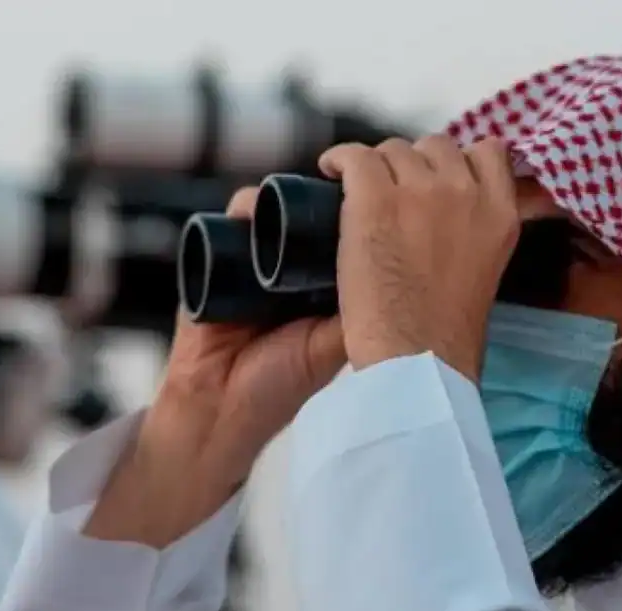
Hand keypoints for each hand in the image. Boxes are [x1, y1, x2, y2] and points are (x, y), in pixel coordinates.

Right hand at [84, 187, 346, 547]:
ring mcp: (251, 266)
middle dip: (313, 204)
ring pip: (269, 216)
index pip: (341, 241)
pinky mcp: (217, 264)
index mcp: (320, 291)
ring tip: (283, 203)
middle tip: (327, 194)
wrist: (221, 406)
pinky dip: (241, 210)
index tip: (367, 204)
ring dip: (276, 202)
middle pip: (305, 221)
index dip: (354, 221)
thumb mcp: (333, 346)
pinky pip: (230, 225)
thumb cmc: (280, 386)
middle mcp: (288, 274)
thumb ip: (364, 316)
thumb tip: (405, 279)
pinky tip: (249, 208)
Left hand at [318, 136, 518, 379]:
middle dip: (413, 164)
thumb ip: (476, 235)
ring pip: (393, 150)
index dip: (457, 161)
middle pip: (436, 146)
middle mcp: (466, 191)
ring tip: (357, 192)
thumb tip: (451, 223)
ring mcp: (421, 191)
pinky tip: (329, 174)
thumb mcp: (484, 272)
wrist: (417, 360)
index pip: (489, 151)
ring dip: (376, 167)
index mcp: (501, 214)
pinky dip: (339, 161)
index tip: (435, 179)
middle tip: (391, 193)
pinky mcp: (376, 199)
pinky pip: (354, 157)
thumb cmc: (445, 337)